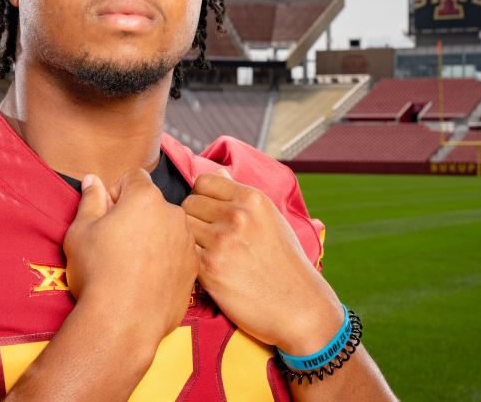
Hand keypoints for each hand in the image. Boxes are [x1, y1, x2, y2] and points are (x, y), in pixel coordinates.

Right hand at [64, 169, 197, 342]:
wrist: (123, 323)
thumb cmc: (98, 273)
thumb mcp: (80, 232)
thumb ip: (90, 200)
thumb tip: (93, 180)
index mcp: (145, 198)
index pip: (133, 177)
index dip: (116, 193)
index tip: (107, 217)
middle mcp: (174, 214)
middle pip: (152, 204)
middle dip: (137, 216)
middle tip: (116, 244)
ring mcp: (187, 242)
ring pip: (167, 229)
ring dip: (153, 237)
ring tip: (132, 266)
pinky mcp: (194, 269)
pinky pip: (178, 254)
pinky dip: (165, 260)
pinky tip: (146, 280)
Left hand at [183, 169, 342, 354]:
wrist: (298, 307)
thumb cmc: (285, 263)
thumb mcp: (271, 219)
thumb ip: (242, 197)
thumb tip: (218, 172)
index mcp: (253, 199)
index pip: (204, 181)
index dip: (202, 196)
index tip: (209, 213)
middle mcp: (237, 216)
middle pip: (189, 203)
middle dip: (194, 218)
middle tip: (207, 237)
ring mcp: (222, 241)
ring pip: (182, 227)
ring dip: (189, 239)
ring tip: (206, 252)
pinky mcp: (210, 268)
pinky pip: (183, 252)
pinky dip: (189, 260)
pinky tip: (206, 268)